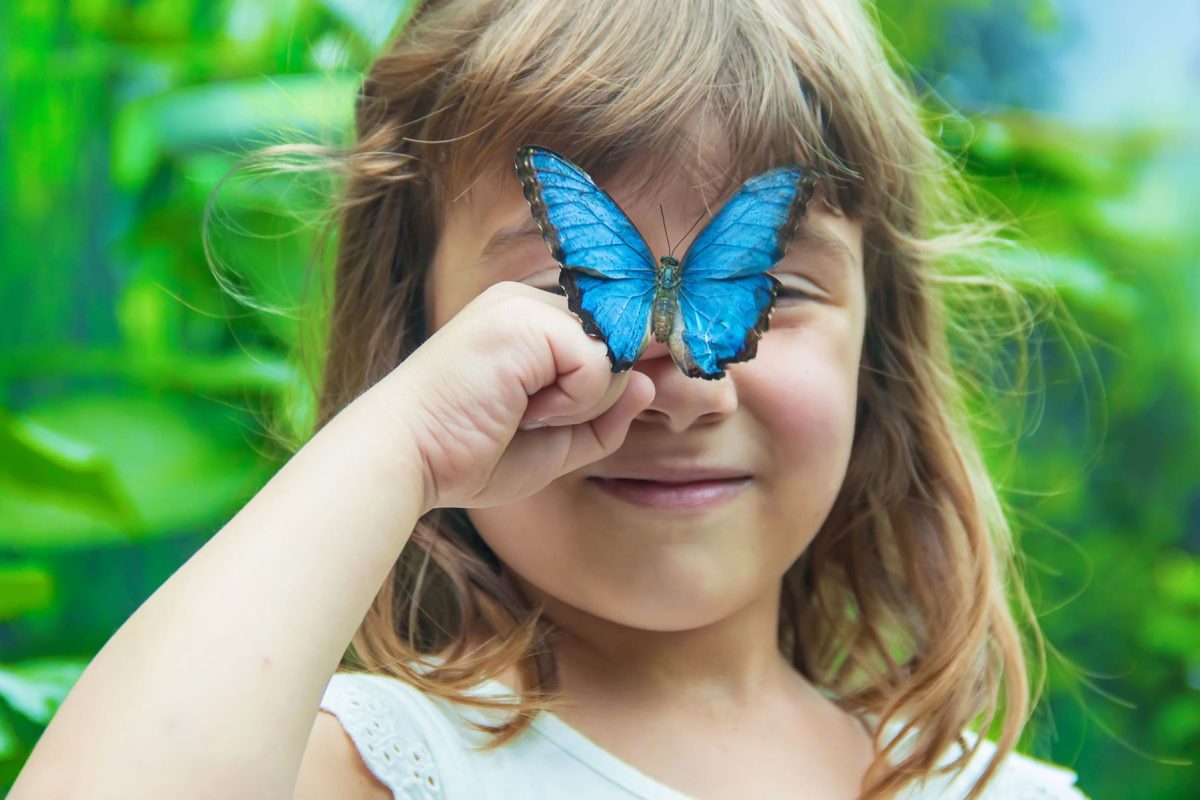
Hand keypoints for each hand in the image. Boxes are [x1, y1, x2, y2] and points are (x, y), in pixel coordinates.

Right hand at [376, 281, 654, 512]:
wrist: (406, 458)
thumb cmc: (466, 455)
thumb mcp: (554, 443)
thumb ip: (604, 416)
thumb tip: (647, 383)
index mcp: (529, 323)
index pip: (606, 334)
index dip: (617, 373)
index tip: (595, 408)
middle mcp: (528, 301)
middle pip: (618, 343)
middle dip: (595, 397)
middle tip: (534, 420)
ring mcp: (525, 304)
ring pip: (614, 352)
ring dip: (582, 403)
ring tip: (524, 415)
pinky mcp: (524, 319)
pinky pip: (598, 362)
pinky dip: (573, 402)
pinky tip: (523, 411)